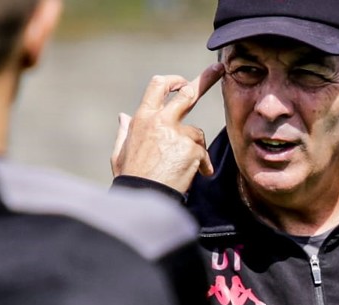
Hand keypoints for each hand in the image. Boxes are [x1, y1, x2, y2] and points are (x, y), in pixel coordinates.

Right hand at [113, 63, 224, 193]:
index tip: (183, 81)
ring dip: (196, 149)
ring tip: (186, 168)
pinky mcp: (191, 148)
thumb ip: (124, 132)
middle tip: (218, 70)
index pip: (158, 86)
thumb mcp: (120, 153)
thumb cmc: (131, 179)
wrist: (143, 198)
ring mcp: (177, 133)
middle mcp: (160, 120)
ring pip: (197, 134)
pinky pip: (203, 154)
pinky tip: (194, 176)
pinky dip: (202, 165)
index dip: (172, 81)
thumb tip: (122, 116)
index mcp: (142, 118)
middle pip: (188, 93)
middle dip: (206, 79)